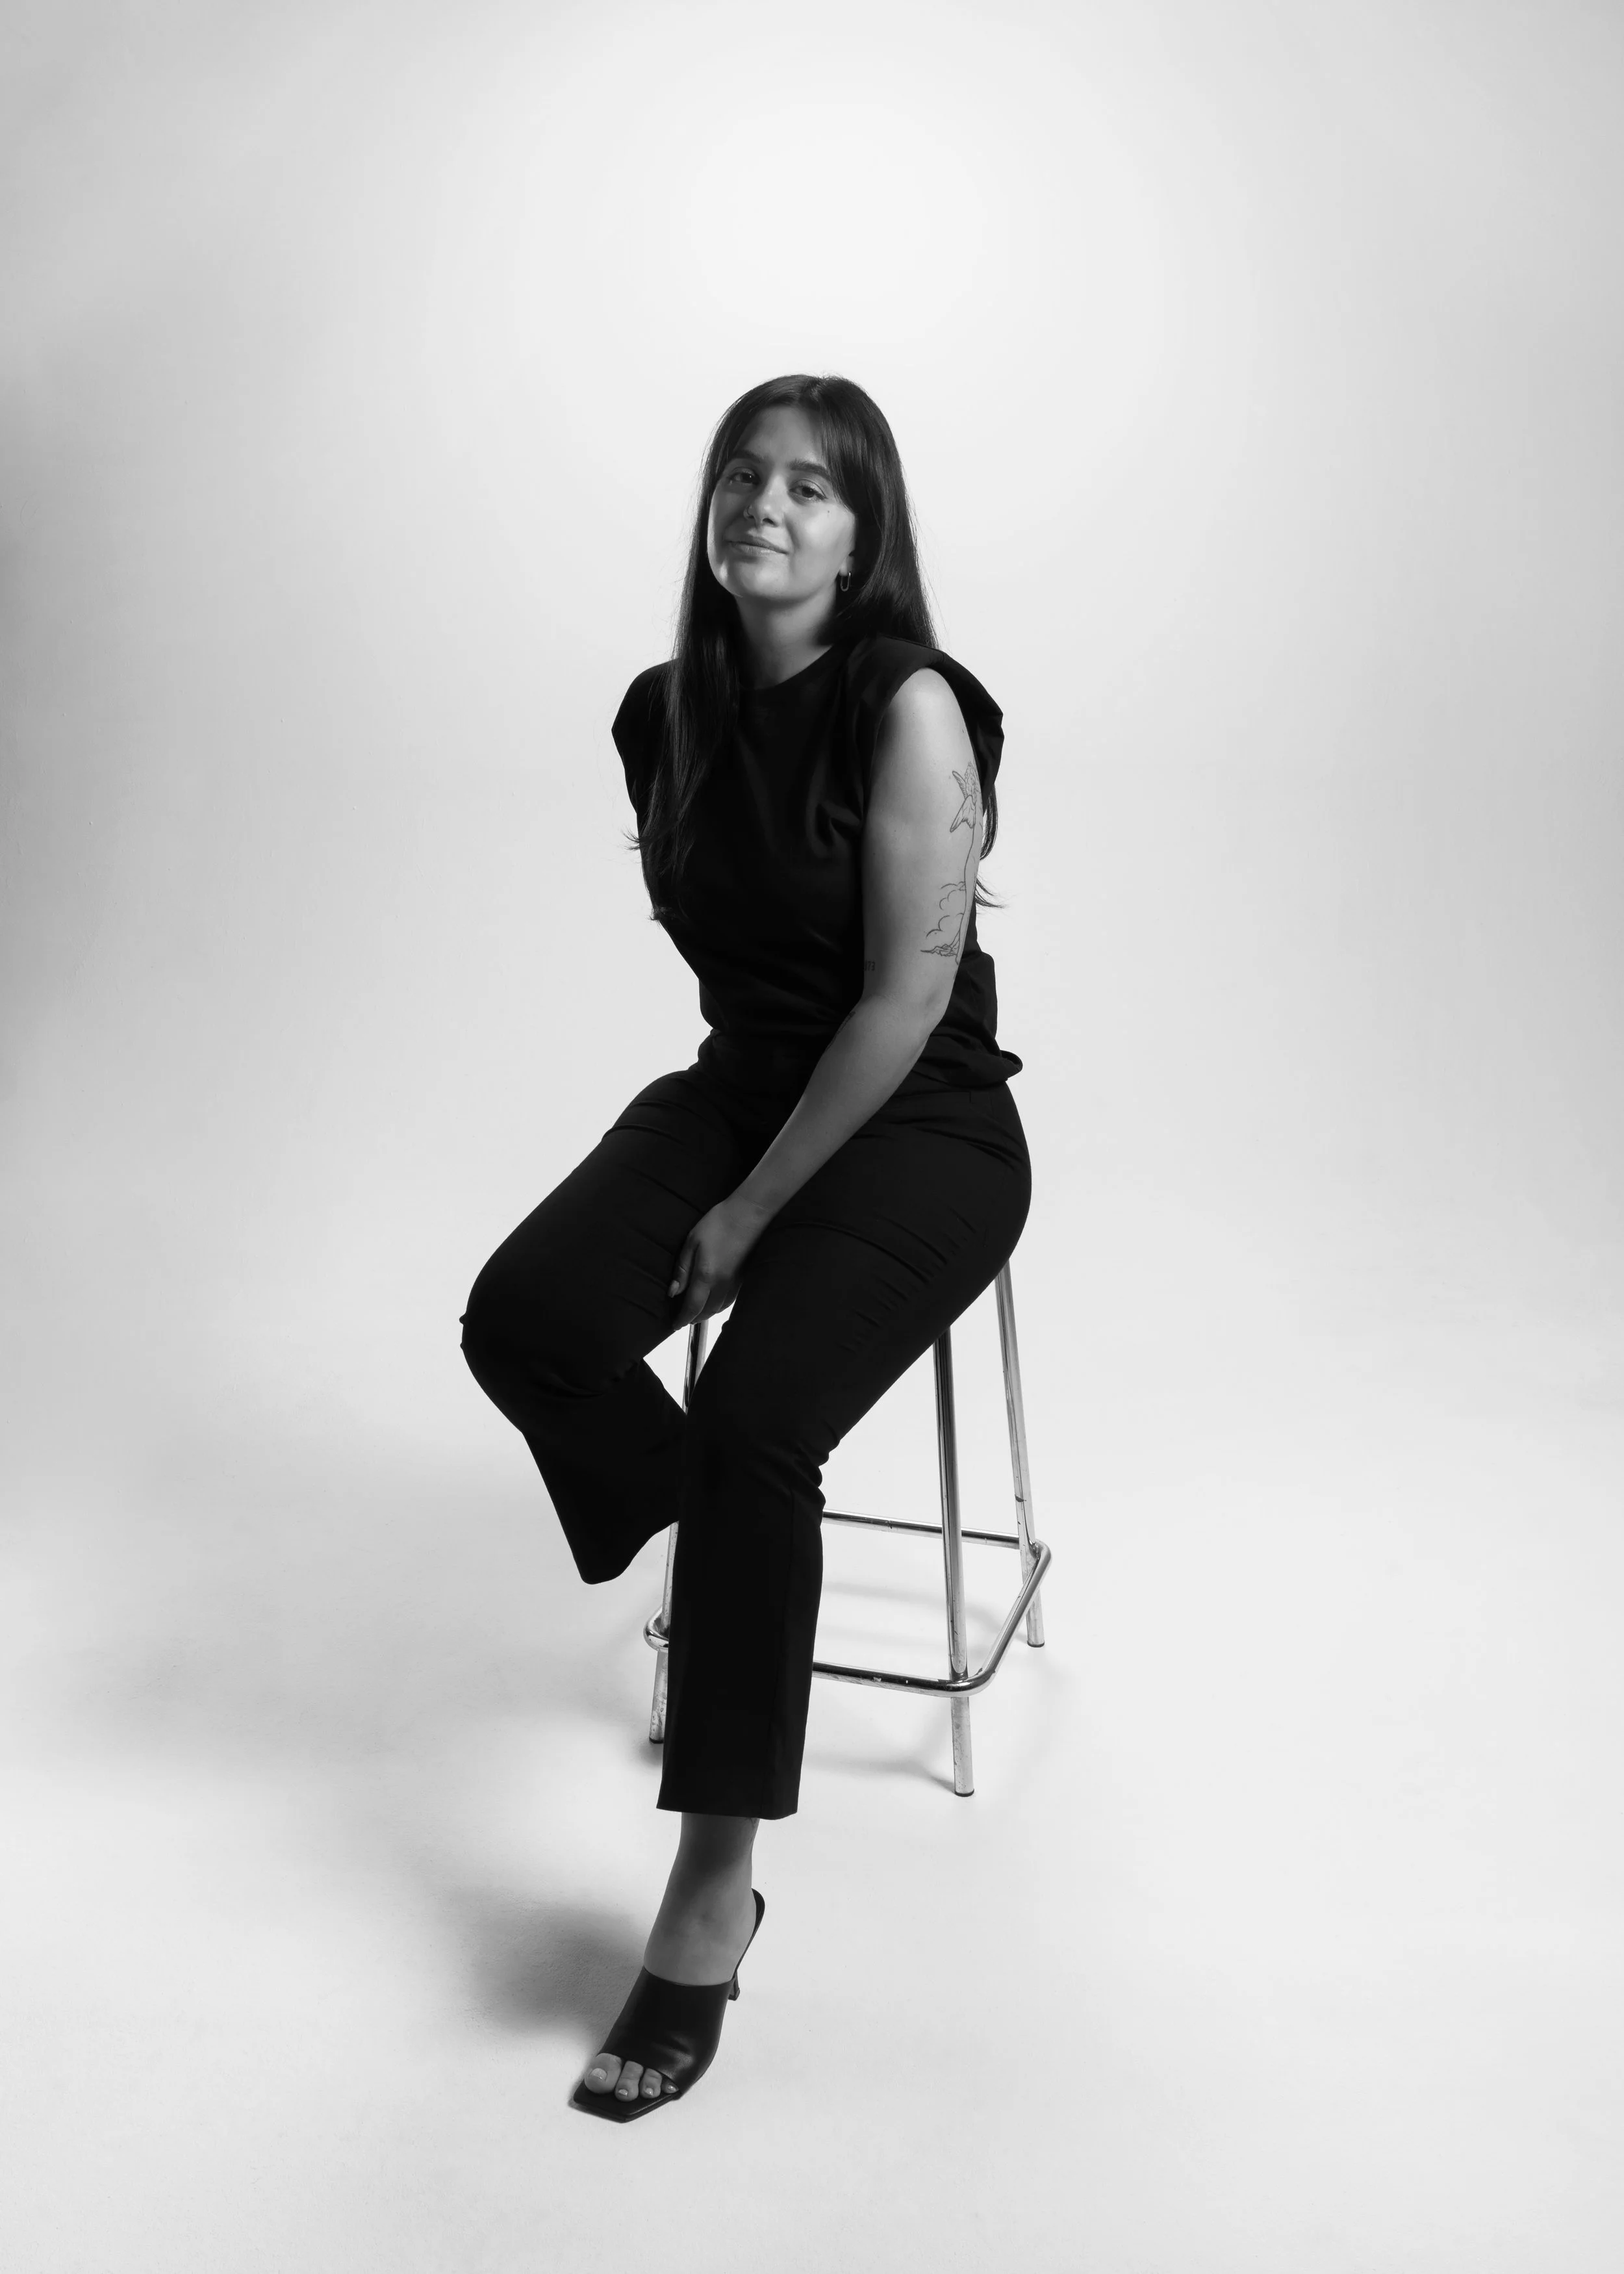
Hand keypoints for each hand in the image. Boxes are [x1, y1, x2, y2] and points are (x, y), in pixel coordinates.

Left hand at [668, 1195, 772, 1328]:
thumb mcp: (692, 1242)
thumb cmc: (718, 1223)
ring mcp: (735, 1283)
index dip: (682, 1319)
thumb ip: (682, 1270)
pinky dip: (719, 1306)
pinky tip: (714, 1300)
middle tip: (683, 1319)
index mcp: (706, 1276)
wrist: (749, 1214)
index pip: (692, 1307)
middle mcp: (722, 1285)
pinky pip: (729, 1300)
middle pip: (707, 1312)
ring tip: (696, 1312)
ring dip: (706, 1314)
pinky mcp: (744, 1279)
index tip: (674, 1325)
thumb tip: (673, 1292)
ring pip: (719, 1309)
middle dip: (693, 1319)